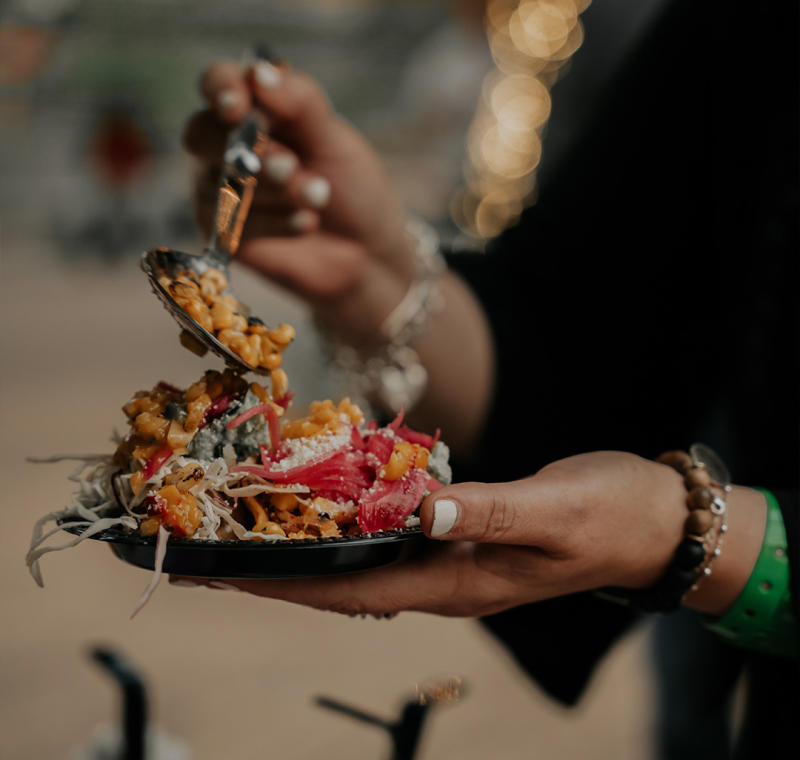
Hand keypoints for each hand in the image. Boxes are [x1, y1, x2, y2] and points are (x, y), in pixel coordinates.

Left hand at [171, 452, 700, 616]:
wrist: (651, 517)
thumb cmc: (608, 514)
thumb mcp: (550, 512)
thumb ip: (484, 511)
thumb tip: (417, 508)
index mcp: (457, 583)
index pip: (350, 592)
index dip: (281, 585)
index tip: (217, 574)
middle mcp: (442, 578)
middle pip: (341, 583)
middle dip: (274, 571)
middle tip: (208, 552)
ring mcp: (450, 556)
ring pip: (361, 560)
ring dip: (306, 548)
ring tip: (249, 529)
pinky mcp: (458, 532)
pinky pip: (389, 532)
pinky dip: (350, 520)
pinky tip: (328, 503)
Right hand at [183, 58, 413, 342]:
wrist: (368, 254)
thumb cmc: (353, 190)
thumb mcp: (335, 141)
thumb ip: (300, 103)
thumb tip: (258, 72)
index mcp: (256, 113)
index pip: (219, 84)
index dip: (220, 89)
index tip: (237, 105)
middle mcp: (228, 148)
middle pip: (203, 133)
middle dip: (252, 151)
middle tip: (290, 166)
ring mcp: (221, 191)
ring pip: (223, 180)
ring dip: (277, 189)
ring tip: (319, 197)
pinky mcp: (225, 233)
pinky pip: (233, 220)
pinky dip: (276, 220)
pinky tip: (306, 222)